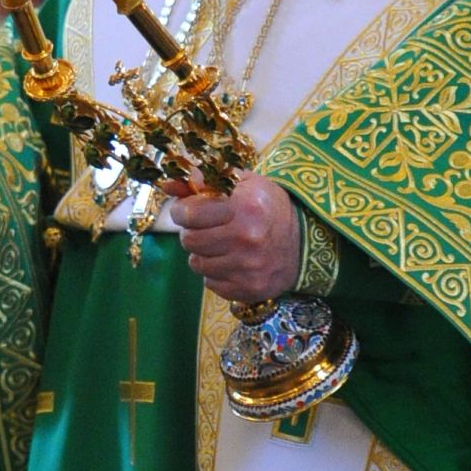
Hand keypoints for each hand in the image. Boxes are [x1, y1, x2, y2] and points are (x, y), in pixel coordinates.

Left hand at [167, 173, 300, 303]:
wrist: (303, 242)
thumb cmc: (266, 207)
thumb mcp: (242, 183)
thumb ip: (203, 181)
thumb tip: (168, 185)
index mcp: (244, 208)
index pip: (189, 214)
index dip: (183, 211)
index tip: (189, 211)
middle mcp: (246, 239)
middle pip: (189, 241)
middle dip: (192, 232)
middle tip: (206, 228)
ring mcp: (248, 268)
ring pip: (197, 264)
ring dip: (203, 254)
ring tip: (221, 244)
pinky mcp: (249, 289)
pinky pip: (210, 284)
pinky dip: (215, 273)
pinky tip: (231, 262)